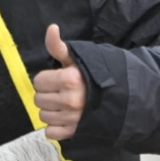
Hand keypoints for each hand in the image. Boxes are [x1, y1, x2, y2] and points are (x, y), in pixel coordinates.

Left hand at [32, 24, 84, 141]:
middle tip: (61, 92)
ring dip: (50, 111)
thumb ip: (58, 46)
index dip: (46, 79)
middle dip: (47, 94)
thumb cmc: (95, 75)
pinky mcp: (75, 132)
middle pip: (38, 99)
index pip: (38, 81)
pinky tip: (65, 118)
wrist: (121, 96)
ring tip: (64, 105)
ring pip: (43, 116)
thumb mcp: (76, 58)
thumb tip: (51, 28)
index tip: (57, 79)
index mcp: (69, 79)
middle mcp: (70, 99)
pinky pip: (51, 132)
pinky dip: (55, 126)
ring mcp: (73, 118)